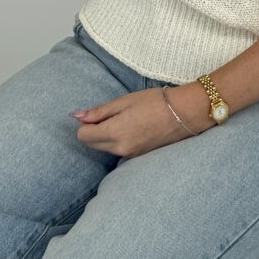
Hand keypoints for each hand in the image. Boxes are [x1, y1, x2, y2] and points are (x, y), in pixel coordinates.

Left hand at [71, 84, 211, 158]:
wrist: (182, 114)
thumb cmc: (153, 102)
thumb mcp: (124, 101)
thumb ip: (99, 111)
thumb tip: (76, 116)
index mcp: (114, 132)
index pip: (83, 135)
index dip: (86, 123)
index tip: (98, 113)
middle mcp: (119, 149)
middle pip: (91, 144)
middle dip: (94, 130)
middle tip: (111, 114)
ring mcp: (129, 155)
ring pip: (104, 148)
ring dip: (106, 135)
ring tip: (124, 119)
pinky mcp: (137, 157)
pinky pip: (117, 150)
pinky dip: (117, 141)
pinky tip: (132, 127)